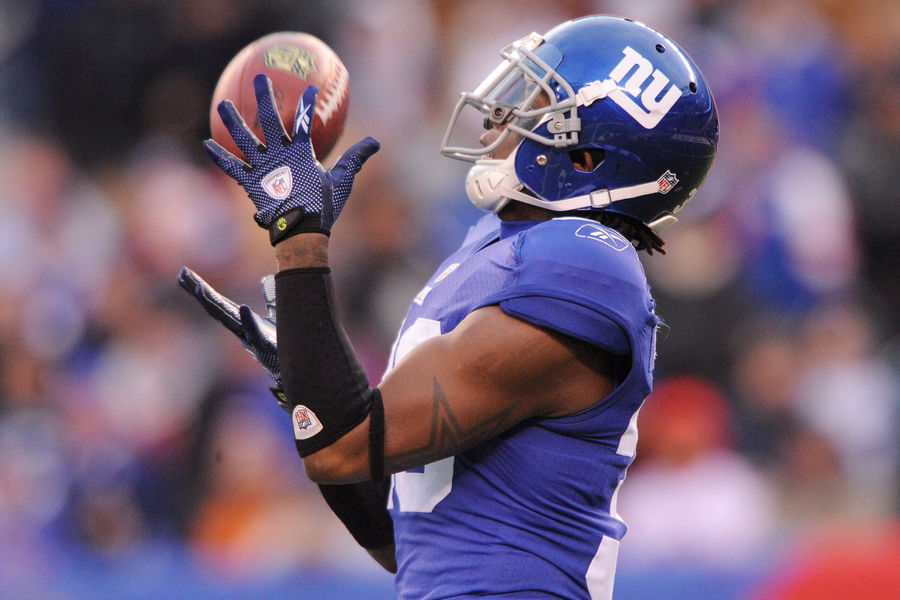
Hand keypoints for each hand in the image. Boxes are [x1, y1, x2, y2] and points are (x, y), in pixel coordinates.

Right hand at [177, 267, 281, 397]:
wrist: (298, 365)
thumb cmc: (285, 341)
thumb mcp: (278, 312)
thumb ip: (270, 297)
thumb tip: (265, 279)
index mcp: (242, 321)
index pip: (218, 301)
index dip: (201, 287)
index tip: (184, 273)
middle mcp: (242, 330)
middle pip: (215, 308)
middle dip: (199, 291)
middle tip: (182, 274)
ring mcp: (252, 339)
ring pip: (228, 320)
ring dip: (213, 304)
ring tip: (200, 287)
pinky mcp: (267, 347)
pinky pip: (256, 333)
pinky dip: (249, 321)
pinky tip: (243, 307)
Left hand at [203, 74, 379, 243]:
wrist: (301, 232)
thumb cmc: (323, 207)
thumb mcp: (343, 180)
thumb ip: (356, 158)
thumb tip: (375, 142)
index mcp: (301, 153)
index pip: (304, 121)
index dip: (307, 103)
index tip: (309, 88)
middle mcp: (279, 155)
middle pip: (269, 120)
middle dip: (265, 96)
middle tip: (260, 78)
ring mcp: (262, 169)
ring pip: (244, 138)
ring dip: (233, 120)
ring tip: (222, 104)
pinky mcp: (250, 183)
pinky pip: (232, 166)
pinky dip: (219, 156)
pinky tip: (207, 144)